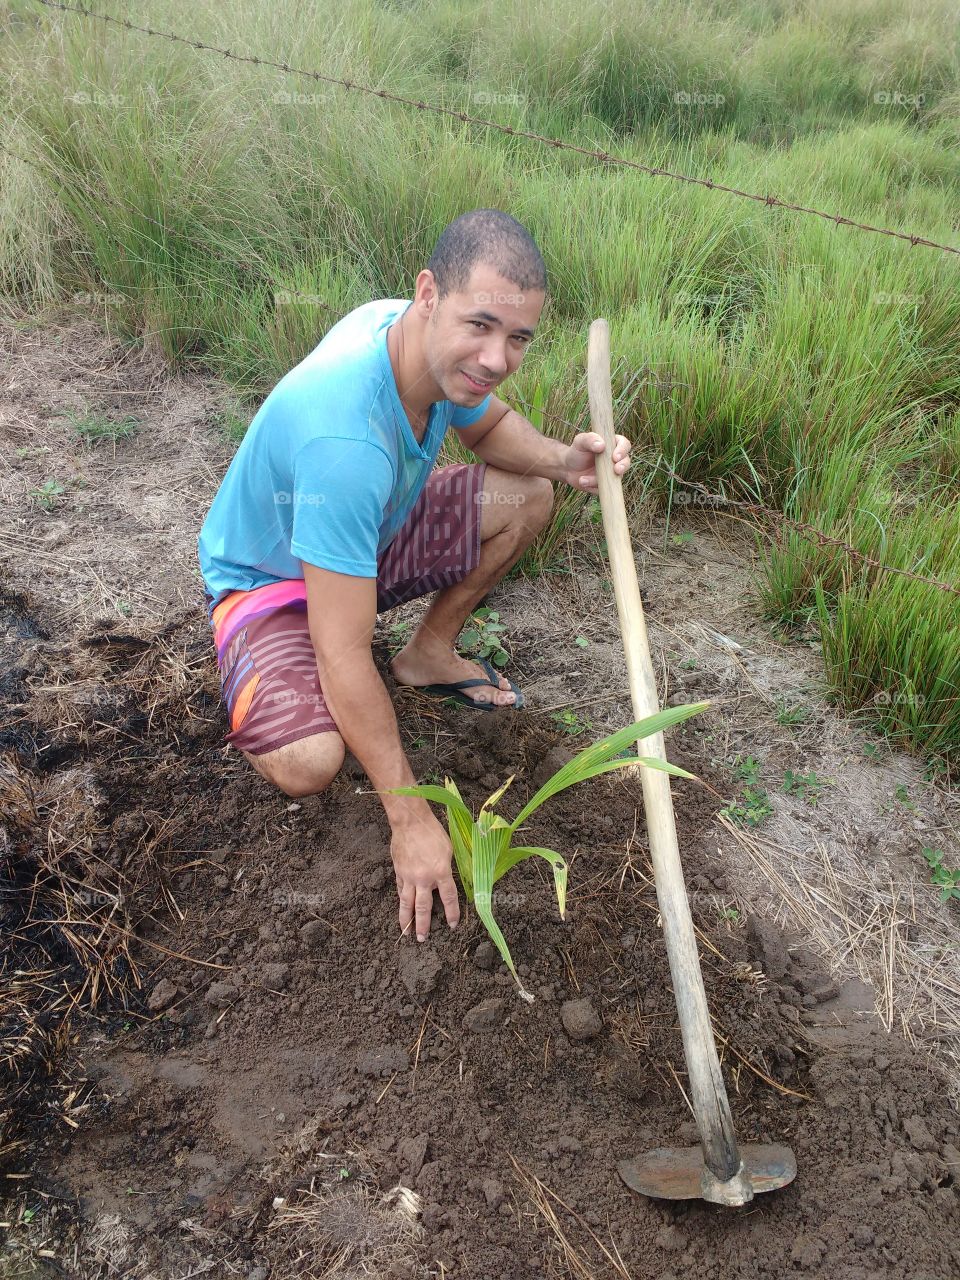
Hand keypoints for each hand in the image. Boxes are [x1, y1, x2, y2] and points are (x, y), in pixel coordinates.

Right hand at [390, 809, 460, 940]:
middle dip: (423, 925)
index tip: (452, 924)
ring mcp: (409, 876)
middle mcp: (424, 878)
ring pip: (407, 903)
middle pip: (423, 907)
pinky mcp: (398, 872)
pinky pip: (400, 890)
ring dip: (406, 919)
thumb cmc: (433, 832)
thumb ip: (447, 868)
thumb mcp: (448, 850)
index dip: (452, 913)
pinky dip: (401, 900)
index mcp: (441, 872)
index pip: (449, 898)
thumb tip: (445, 881)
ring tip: (406, 932)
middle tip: (422, 939)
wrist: (410, 822)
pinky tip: (402, 908)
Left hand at [562, 431, 631, 493]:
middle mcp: (615, 459)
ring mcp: (612, 473)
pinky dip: (593, 486)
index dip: (622, 450)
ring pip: (615, 478)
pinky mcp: (607, 484)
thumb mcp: (580, 442)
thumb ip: (590, 439)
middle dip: (623, 467)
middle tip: (616, 470)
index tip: (615, 457)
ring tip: (582, 479)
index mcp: (612, 445)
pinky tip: (583, 482)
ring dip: (598, 480)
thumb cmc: (576, 451)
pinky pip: (605, 488)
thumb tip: (601, 445)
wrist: (568, 468)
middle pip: (626, 462)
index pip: (624, 445)